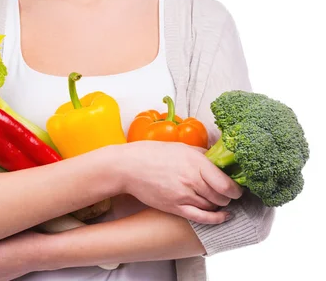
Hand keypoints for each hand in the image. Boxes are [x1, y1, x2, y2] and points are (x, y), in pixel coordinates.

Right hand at [116, 141, 243, 223]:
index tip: (237, 186)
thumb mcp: (181, 147)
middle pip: (222, 196)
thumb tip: (221, 159)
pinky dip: (216, 219)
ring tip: (219, 198)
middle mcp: (191, 180)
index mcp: (195, 162)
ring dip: (220, 204)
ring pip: (213, 206)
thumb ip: (203, 155)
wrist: (128, 167)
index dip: (237, 188)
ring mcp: (183, 195)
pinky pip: (201, 218)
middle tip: (229, 192)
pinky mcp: (174, 207)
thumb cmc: (152, 154)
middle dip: (229, 196)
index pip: (226, 183)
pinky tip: (222, 216)